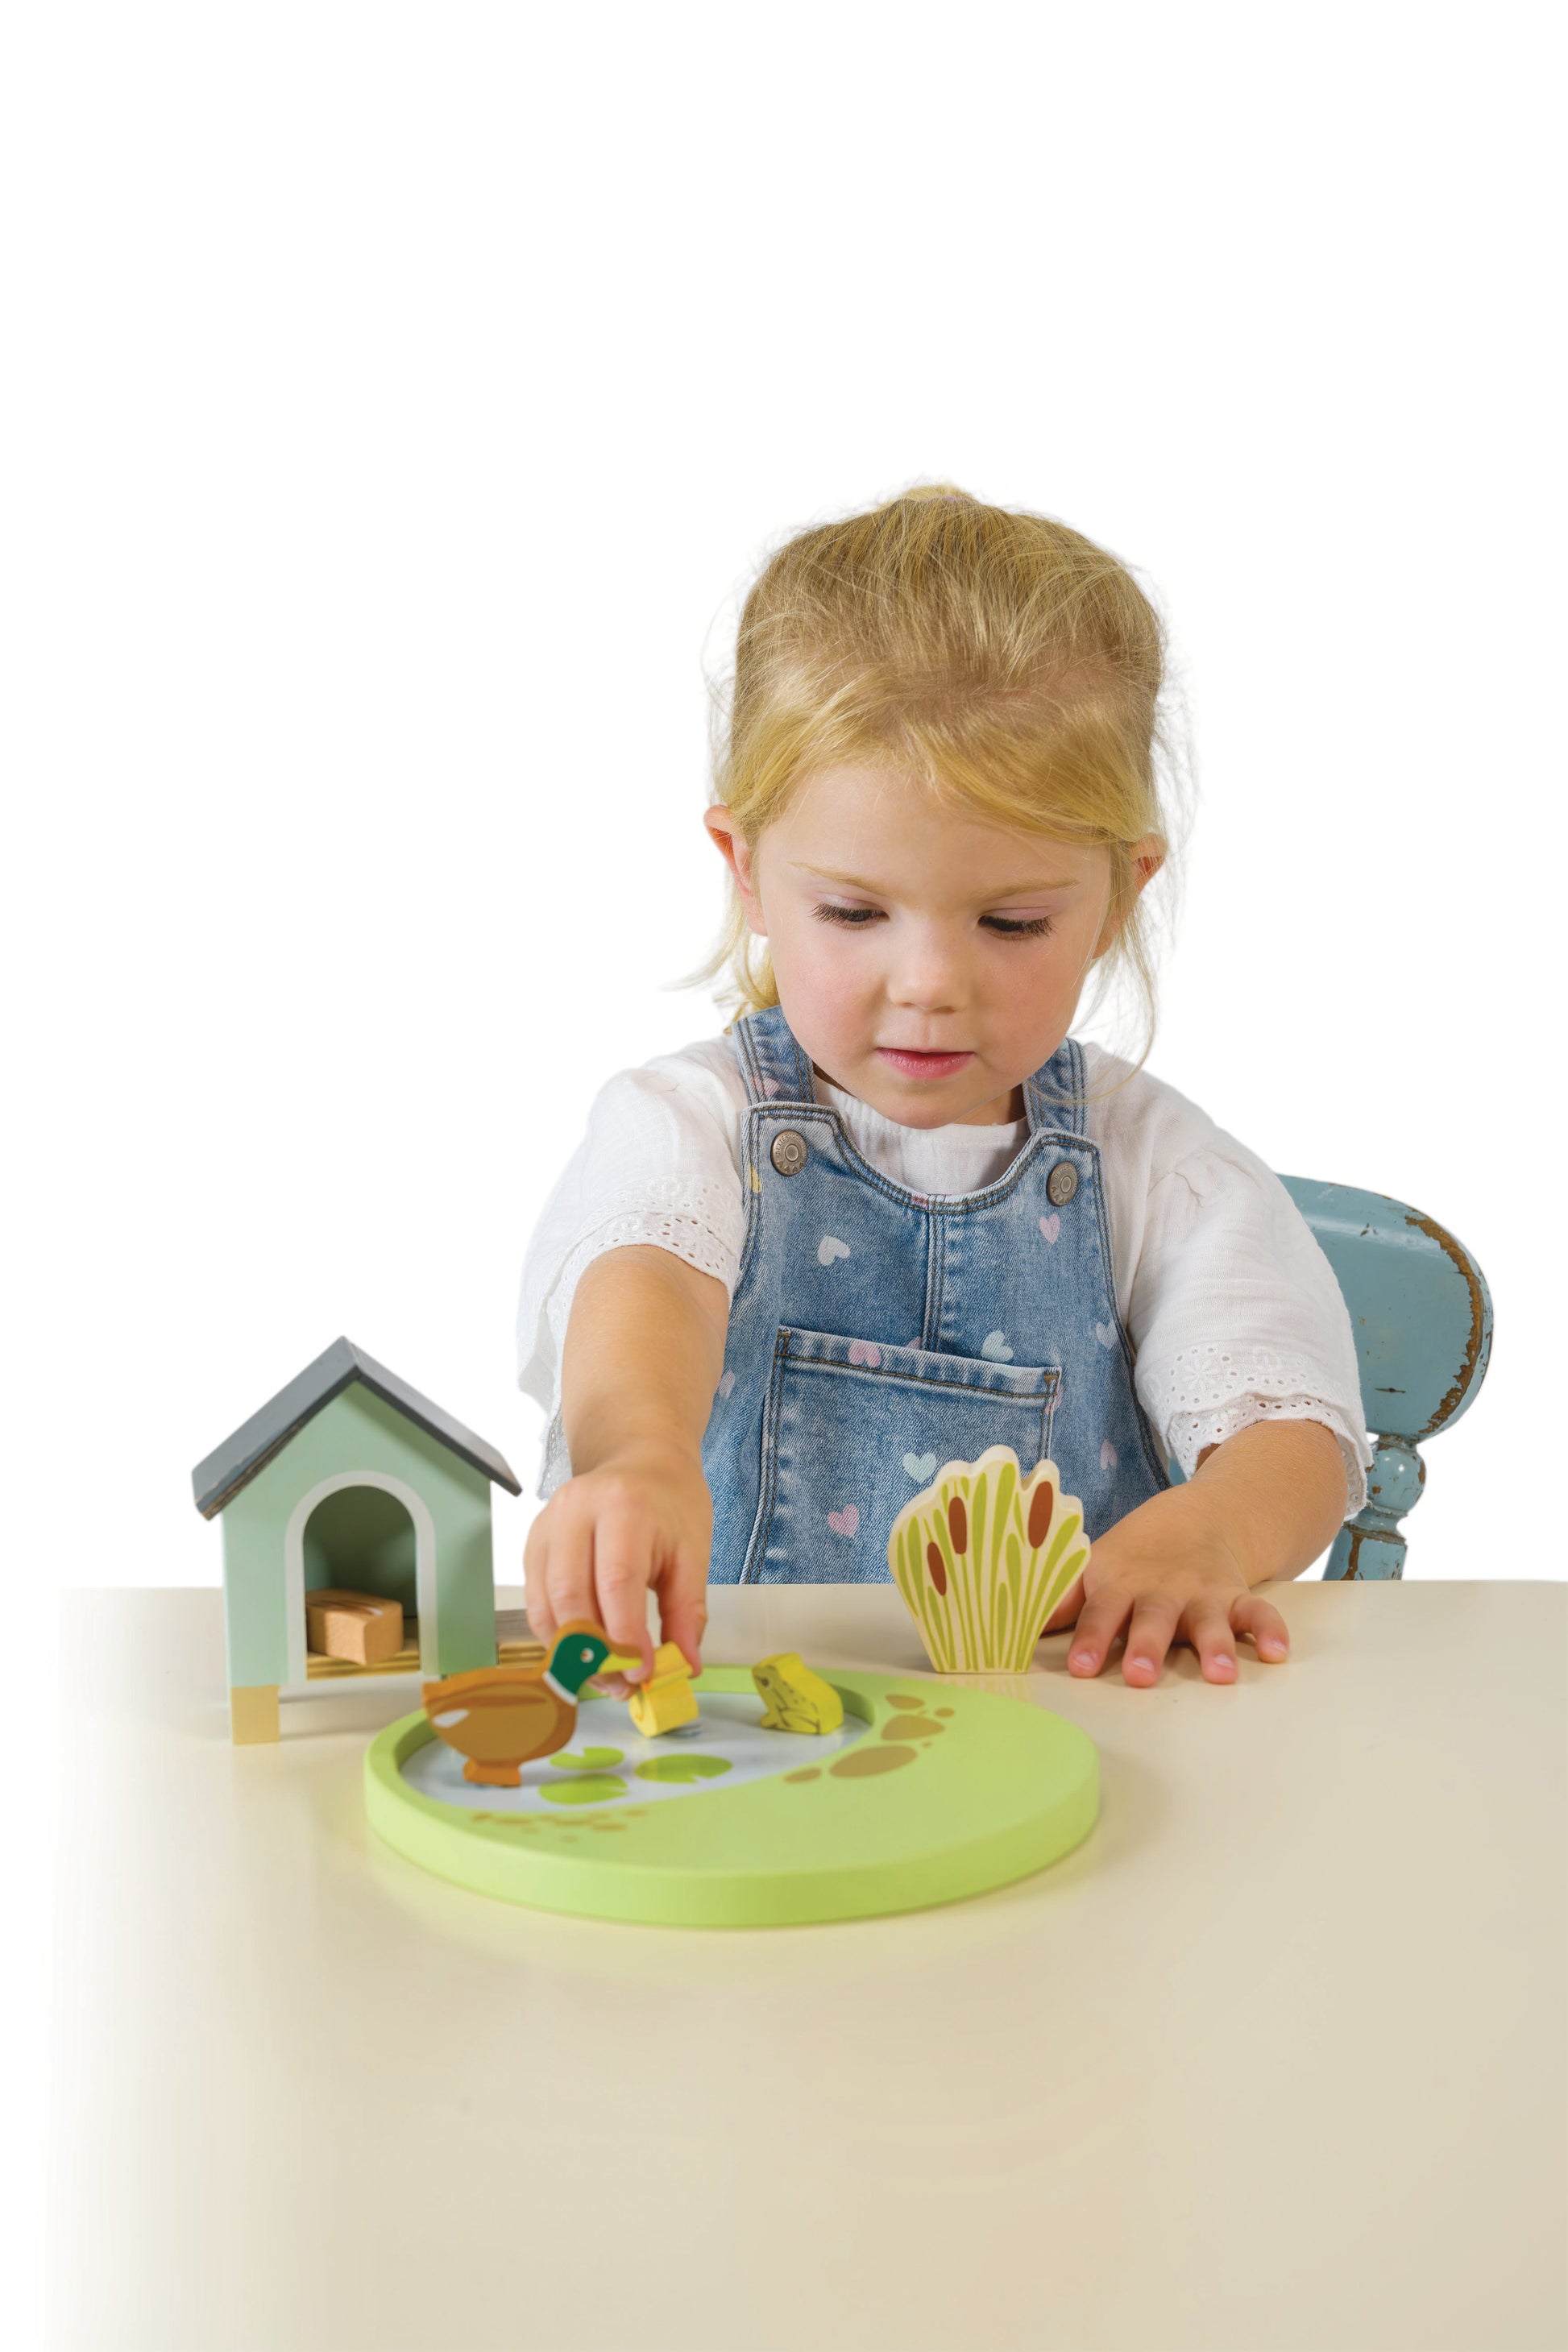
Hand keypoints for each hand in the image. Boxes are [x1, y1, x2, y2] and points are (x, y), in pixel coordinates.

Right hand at [522, 1441, 710, 1691]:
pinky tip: (586, 1650)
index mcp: (624, 1506)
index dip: (625, 1637)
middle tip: (623, 1685)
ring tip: (607, 1675)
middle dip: (596, 1652)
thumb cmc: (670, 1502)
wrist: (639, 1458)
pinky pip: (535, 1601)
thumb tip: (683, 1667)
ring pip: (545, 1603)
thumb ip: (687, 1611)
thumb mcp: (694, 1551)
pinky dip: (558, 1635)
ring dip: (573, 1652)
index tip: (642, 1673)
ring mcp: (547, 1525)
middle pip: (571, 1595)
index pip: (616, 1582)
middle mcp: (576, 1510)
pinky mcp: (533, 1542)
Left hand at [1042, 1495, 1289, 1686]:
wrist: (1192, 1519)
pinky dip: (1270, 1630)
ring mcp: (1200, 1594)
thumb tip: (1004, 1631)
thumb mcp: (1090, 1573)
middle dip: (1146, 1647)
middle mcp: (1159, 1591)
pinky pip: (1258, 1612)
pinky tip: (1278, 1654)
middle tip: (1138, 1675)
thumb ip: (1057, 1604)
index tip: (1077, 1668)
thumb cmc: (1127, 1562)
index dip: (1088, 1638)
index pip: (1098, 1612)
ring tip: (1219, 1675)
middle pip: (1152, 1619)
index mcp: (1117, 1585)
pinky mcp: (1236, 1598)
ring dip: (1215, 1646)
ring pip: (1209, 1620)